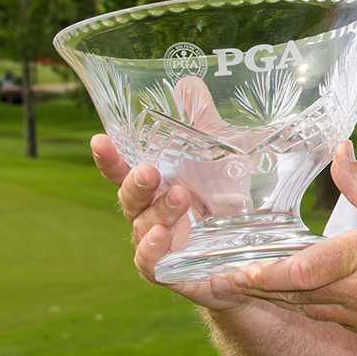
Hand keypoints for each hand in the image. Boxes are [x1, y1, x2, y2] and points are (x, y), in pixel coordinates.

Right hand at [90, 130, 246, 311]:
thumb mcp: (222, 154)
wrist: (257, 250)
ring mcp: (158, 244)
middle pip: (127, 199)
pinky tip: (163, 235)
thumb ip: (203, 122)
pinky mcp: (172, 272)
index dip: (108, 157)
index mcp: (156, 183)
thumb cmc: (227, 196)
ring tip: (182, 197)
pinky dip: (152, 251)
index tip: (99, 139)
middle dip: (134, 184)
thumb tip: (187, 84)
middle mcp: (149, 213)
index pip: (122, 169)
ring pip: (142, 228)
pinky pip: (151, 265)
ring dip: (158, 212)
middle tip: (150, 171)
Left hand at [216, 143, 356, 345]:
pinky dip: (309, 306)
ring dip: (278, 298)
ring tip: (243, 282)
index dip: (261, 274)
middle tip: (216, 276)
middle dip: (255, 286)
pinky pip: (330, 320)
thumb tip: (338, 152)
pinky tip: (293, 294)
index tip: (232, 269)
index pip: (301, 271)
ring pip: (307, 310)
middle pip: (293, 295)